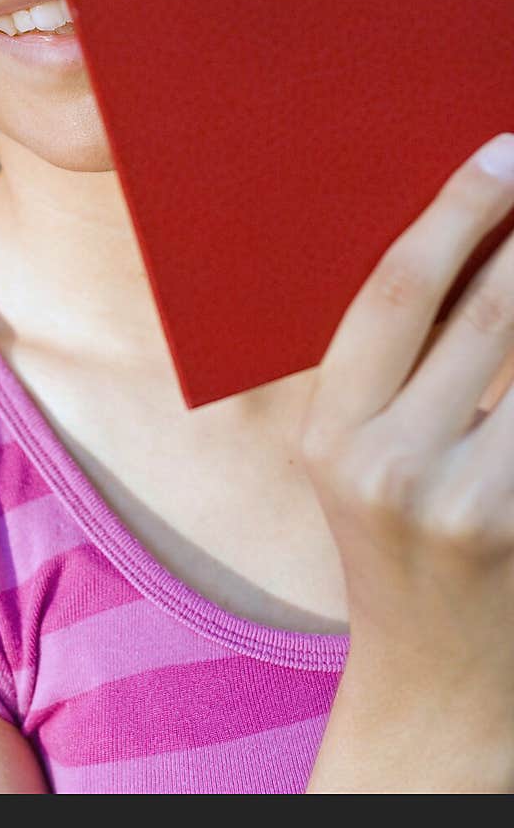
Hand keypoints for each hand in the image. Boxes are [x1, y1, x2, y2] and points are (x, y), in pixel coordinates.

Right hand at [299, 131, 513, 787]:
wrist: (439, 675)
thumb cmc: (392, 541)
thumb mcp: (356, 454)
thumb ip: (393, 364)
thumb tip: (468, 244)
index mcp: (331, 434)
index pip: (395, 292)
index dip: (455, 210)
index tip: (501, 152)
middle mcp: (394, 468)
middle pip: (489, 309)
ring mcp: (474, 507)